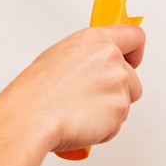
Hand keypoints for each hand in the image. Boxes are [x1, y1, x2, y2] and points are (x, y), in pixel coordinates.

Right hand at [0, 24, 145, 153]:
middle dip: (117, 90)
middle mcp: (111, 57)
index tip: (131, 60)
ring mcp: (118, 83)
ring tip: (81, 110)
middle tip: (90, 97)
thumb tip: (97, 63)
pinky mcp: (119, 108)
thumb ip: (89, 55)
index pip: (134, 37)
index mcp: (96, 39)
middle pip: (132, 77)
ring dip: (110, 110)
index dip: (134, 53)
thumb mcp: (60, 55)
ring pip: (126, 101)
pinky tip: (82, 122)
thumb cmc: (36, 91)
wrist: (30, 117)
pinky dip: (104, 128)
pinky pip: (118, 123)